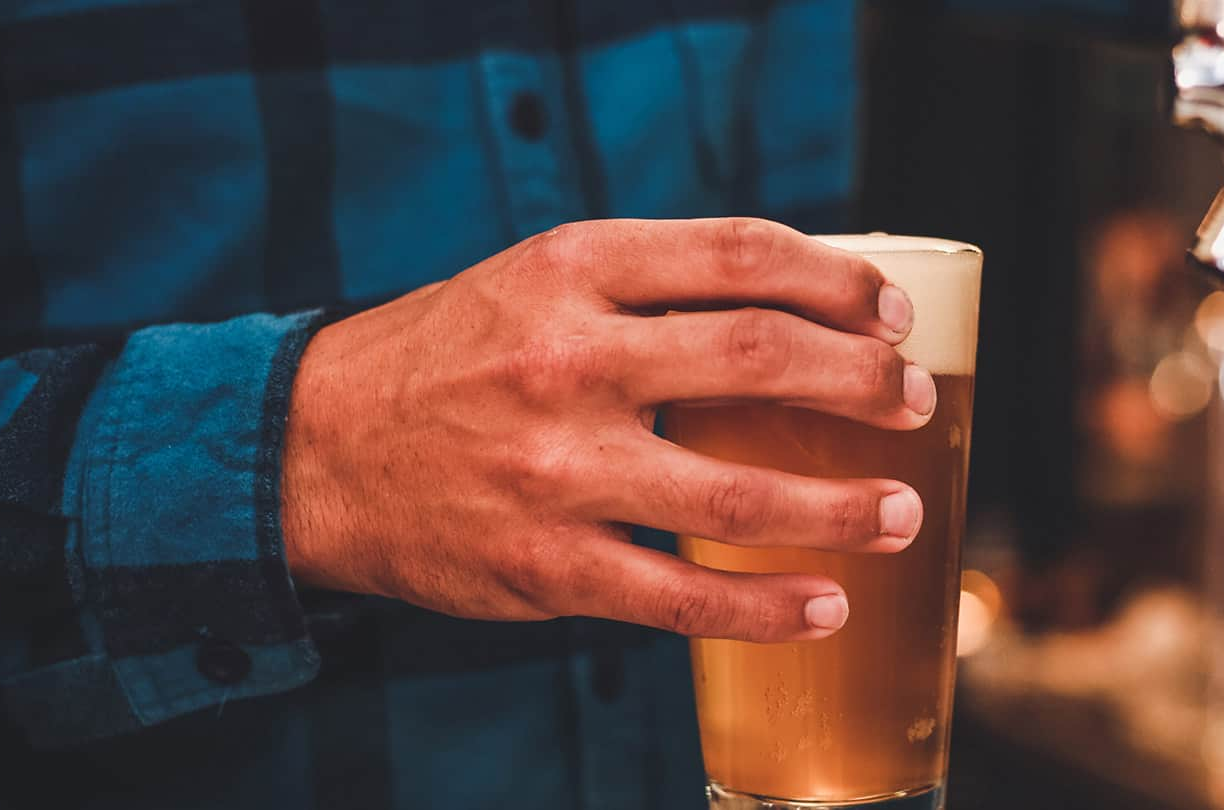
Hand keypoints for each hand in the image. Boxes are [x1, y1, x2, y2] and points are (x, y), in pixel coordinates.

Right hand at [280, 218, 936, 642]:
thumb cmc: (448, 357)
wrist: (310, 450)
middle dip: (864, 381)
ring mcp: (558, 469)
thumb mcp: (534, 280)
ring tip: (901, 512)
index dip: (838, 282)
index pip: (740, 256)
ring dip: (843, 506)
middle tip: (913, 401)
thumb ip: (648, 284)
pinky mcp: (547, 566)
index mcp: (572, 269)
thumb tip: (797, 308)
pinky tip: (826, 607)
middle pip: (762, 357)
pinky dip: (768, 609)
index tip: (892, 313)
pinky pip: (683, 598)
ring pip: (739, 493)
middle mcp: (569, 359)